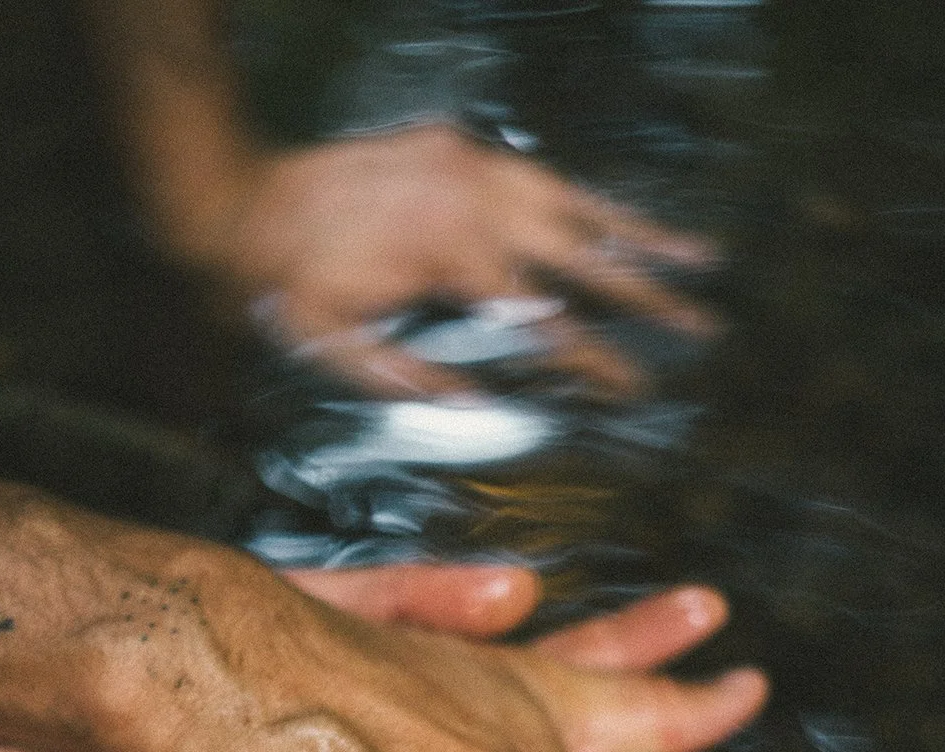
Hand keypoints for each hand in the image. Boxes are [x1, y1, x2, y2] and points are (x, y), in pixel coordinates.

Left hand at [188, 125, 717, 397]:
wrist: (243, 204)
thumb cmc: (289, 290)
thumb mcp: (343, 355)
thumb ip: (419, 383)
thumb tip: (488, 411)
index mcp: (455, 259)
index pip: (546, 322)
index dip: (597, 361)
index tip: (638, 389)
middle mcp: (476, 202)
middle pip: (585, 256)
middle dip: (649, 296)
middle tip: (701, 327)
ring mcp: (472, 165)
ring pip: (579, 203)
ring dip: (642, 235)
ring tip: (701, 259)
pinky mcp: (460, 146)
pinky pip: (541, 176)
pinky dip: (587, 199)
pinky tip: (618, 218)